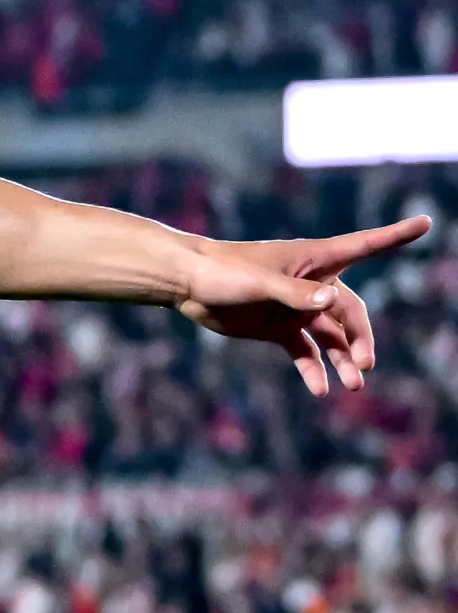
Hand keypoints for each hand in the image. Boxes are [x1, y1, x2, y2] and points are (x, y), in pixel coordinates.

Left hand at [176, 215, 431, 394]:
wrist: (187, 285)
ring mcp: (295, 307)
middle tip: (363, 366)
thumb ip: (295, 293)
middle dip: (360, 338)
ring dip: (343, 359)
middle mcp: (311, 283)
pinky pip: (304, 351)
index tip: (425, 223)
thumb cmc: (223, 271)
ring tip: (353, 386)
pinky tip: (320, 389)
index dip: (395, 236)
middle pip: (350, 312)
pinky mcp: (277, 327)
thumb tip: (333, 302)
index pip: (364, 245)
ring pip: (331, 336)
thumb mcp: (261, 282)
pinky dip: (313, 369)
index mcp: (314, 260)